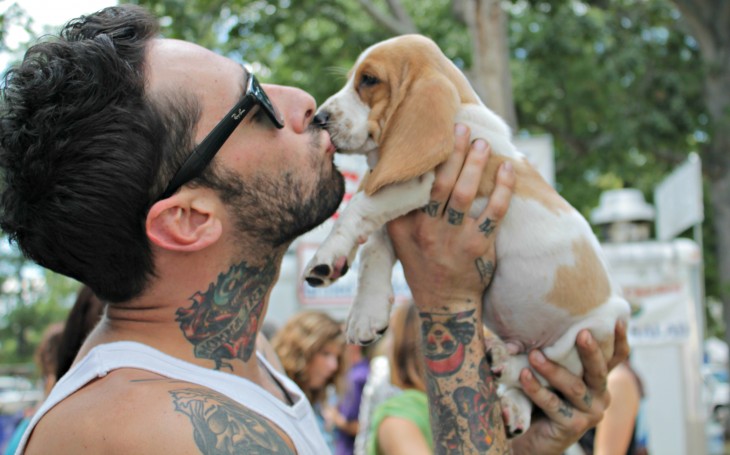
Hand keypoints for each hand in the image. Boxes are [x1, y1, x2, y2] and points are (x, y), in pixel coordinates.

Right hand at [387, 124, 514, 310]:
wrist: (443, 303)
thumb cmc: (422, 262)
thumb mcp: (399, 237)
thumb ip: (397, 206)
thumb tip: (388, 167)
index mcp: (405, 224)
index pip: (411, 184)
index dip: (421, 158)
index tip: (428, 133)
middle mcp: (427, 229)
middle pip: (440, 183)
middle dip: (452, 153)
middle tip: (462, 128)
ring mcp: (453, 239)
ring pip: (465, 194)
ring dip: (475, 165)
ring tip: (483, 143)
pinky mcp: (478, 246)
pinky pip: (494, 213)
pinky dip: (504, 189)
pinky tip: (509, 169)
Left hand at [511, 320, 629, 454]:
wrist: (534, 437)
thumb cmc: (543, 397)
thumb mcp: (555, 374)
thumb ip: (558, 355)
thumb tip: (539, 322)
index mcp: (599, 380)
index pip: (616, 358)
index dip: (620, 340)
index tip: (618, 321)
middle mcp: (600, 396)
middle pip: (598, 371)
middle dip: (590, 351)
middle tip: (581, 333)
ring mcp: (590, 413)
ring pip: (574, 387)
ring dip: (553, 370)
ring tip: (534, 355)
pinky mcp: (573, 426)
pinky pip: (554, 404)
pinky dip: (537, 389)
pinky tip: (524, 376)